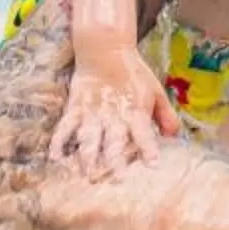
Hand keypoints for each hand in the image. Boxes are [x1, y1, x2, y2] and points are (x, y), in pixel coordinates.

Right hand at [49, 48, 179, 177]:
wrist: (105, 49)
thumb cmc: (133, 73)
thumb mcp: (155, 90)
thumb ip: (166, 115)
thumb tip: (173, 137)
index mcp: (135, 111)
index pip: (143, 133)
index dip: (148, 148)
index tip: (153, 165)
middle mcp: (113, 115)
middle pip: (114, 141)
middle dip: (115, 161)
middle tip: (117, 180)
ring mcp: (92, 112)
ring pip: (89, 137)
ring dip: (87, 157)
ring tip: (87, 174)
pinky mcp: (75, 108)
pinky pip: (65, 127)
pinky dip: (59, 141)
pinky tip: (55, 157)